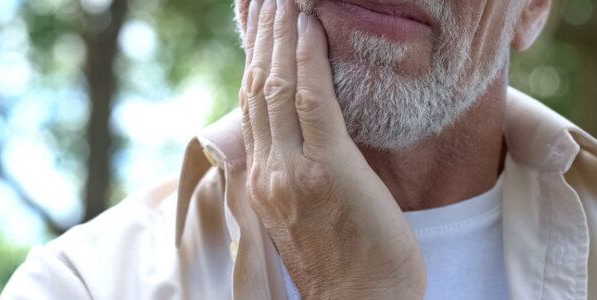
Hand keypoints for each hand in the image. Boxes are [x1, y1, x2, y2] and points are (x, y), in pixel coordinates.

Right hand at [239, 0, 425, 297]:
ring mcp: (291, 171)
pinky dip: (309, 60)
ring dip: (280, 36)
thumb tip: (303, 129)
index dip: (254, 59)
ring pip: (278, 88)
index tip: (259, 24)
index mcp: (260, 180)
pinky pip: (313, 103)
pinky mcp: (328, 171)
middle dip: (262, 36)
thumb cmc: (344, 260)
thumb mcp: (304, 212)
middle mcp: (266, 171)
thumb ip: (294, 168)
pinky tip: (310, 28)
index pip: (251, 105)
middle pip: (258, 88)